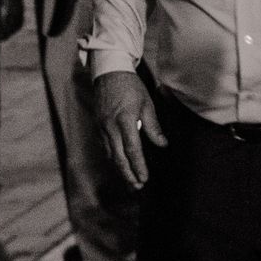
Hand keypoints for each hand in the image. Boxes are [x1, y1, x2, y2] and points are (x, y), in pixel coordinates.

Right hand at [97, 70, 162, 188]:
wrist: (109, 73)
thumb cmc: (131, 87)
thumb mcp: (147, 104)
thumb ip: (153, 127)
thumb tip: (162, 144)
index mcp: (124, 121)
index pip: (132, 149)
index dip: (138, 166)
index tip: (144, 178)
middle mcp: (110, 127)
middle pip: (118, 157)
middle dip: (127, 174)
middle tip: (137, 187)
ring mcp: (102, 127)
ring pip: (110, 154)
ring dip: (120, 169)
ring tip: (130, 181)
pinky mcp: (98, 126)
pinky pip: (105, 147)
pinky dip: (112, 159)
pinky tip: (119, 165)